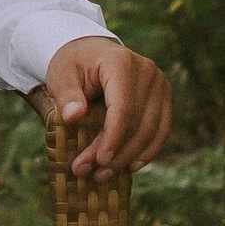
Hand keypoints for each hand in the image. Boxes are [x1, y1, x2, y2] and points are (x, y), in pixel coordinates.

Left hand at [41, 35, 171, 176]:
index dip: (113, 137)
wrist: (90, 50)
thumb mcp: (61, 75)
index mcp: (121, 62)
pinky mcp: (164, 96)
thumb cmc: (73, 64)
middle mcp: (147, 71)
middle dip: (116, 153)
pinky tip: (131, 166)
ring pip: (152, 130)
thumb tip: (73, 117)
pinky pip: (162, 129)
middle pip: (137, 122)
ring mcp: (160, 84)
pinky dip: (148, 150)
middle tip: (93, 174)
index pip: (122, 108)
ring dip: (130, 157)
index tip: (99, 161)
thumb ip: (66, 95)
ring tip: (105, 175)